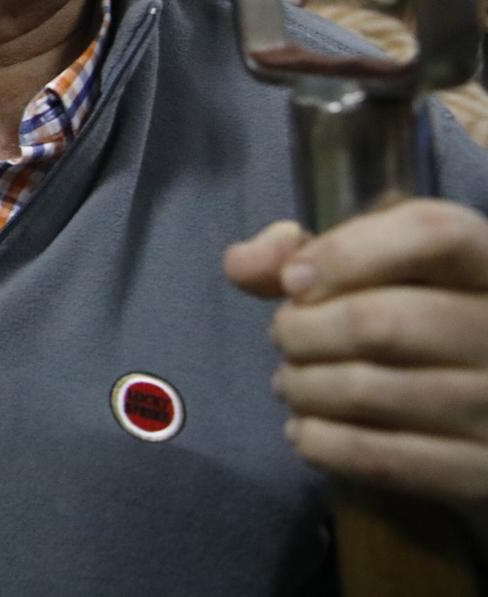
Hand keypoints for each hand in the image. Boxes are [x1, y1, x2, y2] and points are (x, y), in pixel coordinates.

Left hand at [226, 201, 487, 542]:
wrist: (480, 423)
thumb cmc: (420, 326)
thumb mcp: (380, 271)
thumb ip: (309, 253)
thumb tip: (241, 264)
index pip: (433, 233)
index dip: (346, 252)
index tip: (294, 280)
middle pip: (381, 320)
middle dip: (303, 331)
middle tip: (284, 338)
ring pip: (369, 390)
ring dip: (303, 387)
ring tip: (291, 384)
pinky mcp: (482, 471)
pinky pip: (381, 458)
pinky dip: (322, 442)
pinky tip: (305, 431)